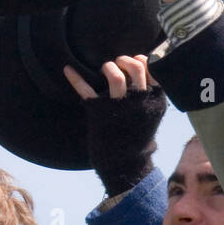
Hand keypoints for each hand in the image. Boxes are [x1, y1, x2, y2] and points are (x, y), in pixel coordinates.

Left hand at [65, 56, 167, 196]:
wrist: (125, 164)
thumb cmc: (137, 137)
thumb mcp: (152, 115)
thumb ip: (151, 94)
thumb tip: (144, 68)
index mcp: (155, 101)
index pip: (154, 70)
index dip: (144, 61)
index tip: (136, 62)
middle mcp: (140, 102)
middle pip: (136, 68)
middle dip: (125, 60)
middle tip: (117, 63)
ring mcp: (120, 108)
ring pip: (115, 76)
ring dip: (108, 67)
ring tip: (104, 68)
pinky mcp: (100, 113)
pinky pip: (86, 91)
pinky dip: (75, 78)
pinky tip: (67, 69)